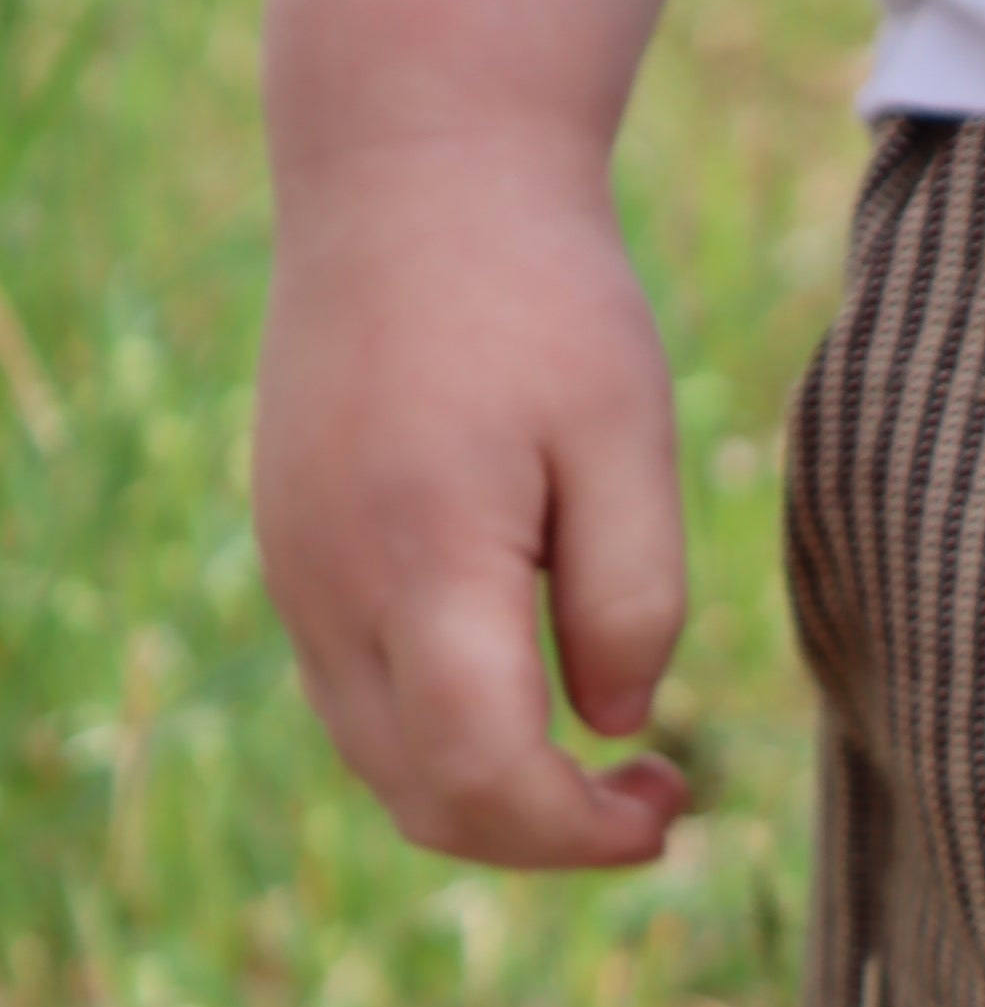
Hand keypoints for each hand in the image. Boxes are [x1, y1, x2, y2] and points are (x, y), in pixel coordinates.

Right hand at [258, 135, 691, 866]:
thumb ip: (633, 597)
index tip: (669, 804)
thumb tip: (615, 726)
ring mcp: (297, 575)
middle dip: (544, 835)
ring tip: (608, 759)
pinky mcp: (293, 557)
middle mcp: (333, 583)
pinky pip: (360, 702)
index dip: (577, 832)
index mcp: (422, 551)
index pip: (479, 773)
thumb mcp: (630, 435)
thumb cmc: (541, 294)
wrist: (408, 171)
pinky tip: (533, 692)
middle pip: (422, 798)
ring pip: (382, 764)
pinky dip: (446, 740)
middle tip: (657, 795)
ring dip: (493, 795)